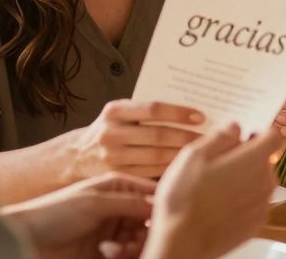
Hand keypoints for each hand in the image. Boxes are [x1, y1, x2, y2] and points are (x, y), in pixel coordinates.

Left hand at [2, 173, 154, 258]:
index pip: (152, 192)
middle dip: (146, 232)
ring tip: (115, 250)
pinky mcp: (105, 253)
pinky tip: (106, 253)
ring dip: (133, 247)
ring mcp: (112, 231)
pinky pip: (128, 256)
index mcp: (117, 186)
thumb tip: (163, 206)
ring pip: (141, 240)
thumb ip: (131, 202)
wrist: (23, 240)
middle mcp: (118, 207)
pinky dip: (123, 256)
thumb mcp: (95, 203)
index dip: (162, 205)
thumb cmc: (53, 213)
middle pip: (150, 220)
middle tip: (133, 241)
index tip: (167, 218)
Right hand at [61, 100, 203, 181]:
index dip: (179, 113)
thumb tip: (190, 113)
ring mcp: (112, 157)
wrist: (77, 156)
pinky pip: (149, 173)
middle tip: (208, 139)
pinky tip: (185, 168)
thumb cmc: (111, 130)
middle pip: (158, 135)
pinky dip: (169, 170)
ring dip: (182, 155)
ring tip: (202, 154)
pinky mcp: (117, 176)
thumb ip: (145, 112)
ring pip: (156, 157)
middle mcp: (111, 133)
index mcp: (115, 111)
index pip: (152, 109)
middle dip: (186, 137)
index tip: (201, 117)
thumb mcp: (121, 114)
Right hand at [147, 124, 283, 258]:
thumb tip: (235, 127)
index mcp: (254, 159)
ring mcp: (263, 204)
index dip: (260, 132)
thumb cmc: (185, 198)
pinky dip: (242, 200)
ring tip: (215, 186)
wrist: (182, 242)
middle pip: (265, 159)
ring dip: (244, 179)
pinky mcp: (256, 223)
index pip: (275, 136)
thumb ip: (220, 136)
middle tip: (218, 163)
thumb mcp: (194, 155)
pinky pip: (254, 202)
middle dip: (247, 156)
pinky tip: (219, 204)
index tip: (243, 136)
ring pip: (259, 181)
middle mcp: (265, 181)